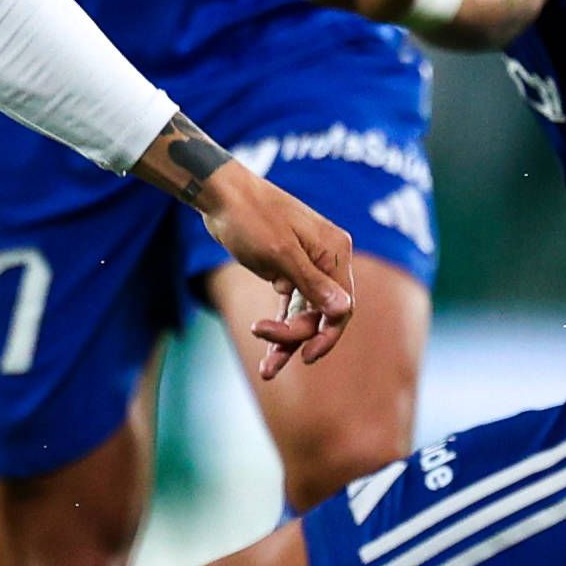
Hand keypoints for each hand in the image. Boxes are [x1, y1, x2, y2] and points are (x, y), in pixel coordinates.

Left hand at [193, 161, 359, 378]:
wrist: (220, 195)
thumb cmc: (251, 217)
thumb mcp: (281, 254)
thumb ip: (312, 284)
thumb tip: (344, 311)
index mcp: (334, 251)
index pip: (342, 306)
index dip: (327, 335)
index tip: (306, 357)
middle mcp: (326, 259)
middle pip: (321, 314)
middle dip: (296, 337)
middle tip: (269, 360)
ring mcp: (306, 265)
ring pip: (304, 313)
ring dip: (286, 339)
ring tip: (267, 370)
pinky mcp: (287, 270)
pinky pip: (289, 305)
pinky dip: (278, 324)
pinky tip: (265, 343)